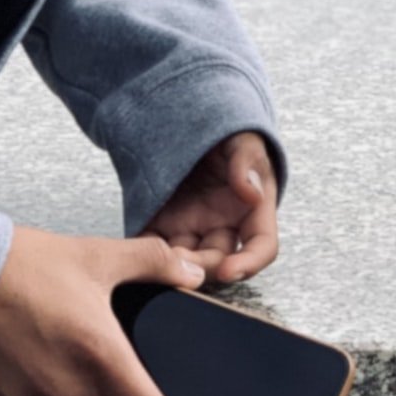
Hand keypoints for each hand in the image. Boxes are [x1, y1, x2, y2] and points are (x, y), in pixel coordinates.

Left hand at [143, 130, 278, 283]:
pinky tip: (134, 252)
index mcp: (251, 210)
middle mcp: (222, 226)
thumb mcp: (242, 140)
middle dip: (200, 269)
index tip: (229, 271)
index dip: (249, 264)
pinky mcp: (162, 225)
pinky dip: (143, 254)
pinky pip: (152, 246)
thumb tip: (252, 193)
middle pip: (216, 262)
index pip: (261, 247)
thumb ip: (247, 161)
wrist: (192, 124)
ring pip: (183, 262)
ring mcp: (191, 228)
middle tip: (179, 262)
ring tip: (154, 260)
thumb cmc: (226, 136)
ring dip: (170, 268)